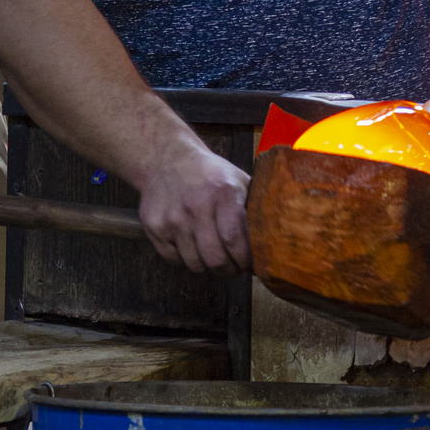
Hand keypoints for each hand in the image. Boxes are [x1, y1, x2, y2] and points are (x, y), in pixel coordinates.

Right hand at [135, 135, 250, 275]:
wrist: (166, 159)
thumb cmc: (209, 174)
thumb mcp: (237, 180)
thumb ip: (254, 207)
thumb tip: (275, 240)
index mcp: (223, 193)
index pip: (234, 240)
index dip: (244, 260)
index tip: (249, 264)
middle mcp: (196, 205)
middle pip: (215, 258)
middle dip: (228, 270)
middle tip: (234, 268)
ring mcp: (172, 218)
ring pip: (194, 264)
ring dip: (207, 267)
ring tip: (214, 257)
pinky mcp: (154, 227)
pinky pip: (174, 260)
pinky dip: (186, 260)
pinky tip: (192, 247)